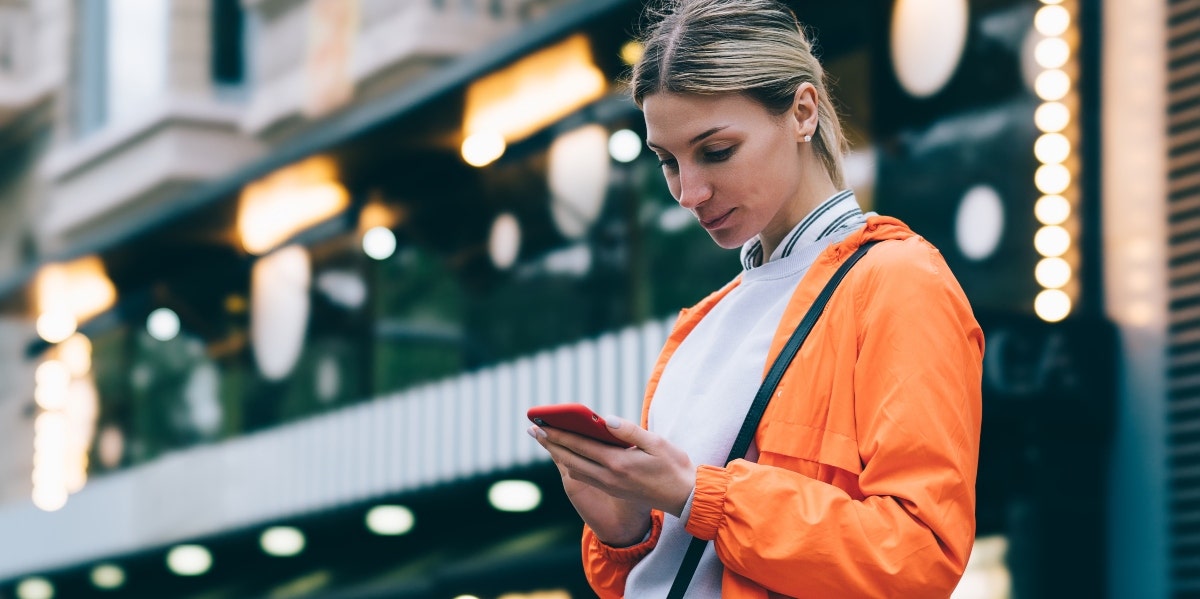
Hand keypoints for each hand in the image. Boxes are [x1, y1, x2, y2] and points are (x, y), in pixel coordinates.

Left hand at [530, 416, 695, 545]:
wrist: (684, 498)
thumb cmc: (673, 467)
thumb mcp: (656, 443)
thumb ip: (629, 431)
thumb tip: (606, 420)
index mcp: (617, 463)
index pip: (580, 446)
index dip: (558, 434)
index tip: (540, 425)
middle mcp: (608, 477)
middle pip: (570, 459)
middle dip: (550, 444)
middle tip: (532, 430)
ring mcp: (609, 486)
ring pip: (575, 469)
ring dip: (558, 454)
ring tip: (546, 440)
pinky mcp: (613, 490)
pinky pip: (585, 475)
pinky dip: (571, 463)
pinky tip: (568, 455)